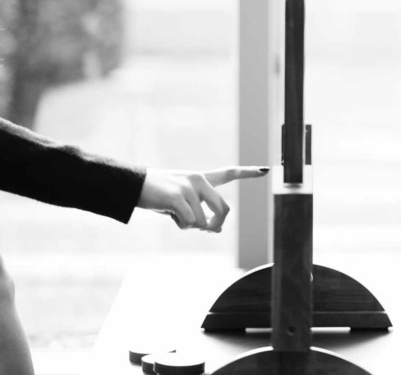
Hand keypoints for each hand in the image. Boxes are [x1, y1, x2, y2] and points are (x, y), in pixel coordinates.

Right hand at [138, 166, 269, 231]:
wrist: (134, 186)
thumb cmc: (158, 196)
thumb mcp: (181, 205)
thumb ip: (200, 213)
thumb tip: (217, 230)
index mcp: (201, 179)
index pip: (228, 173)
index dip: (248, 173)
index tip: (266, 169)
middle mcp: (199, 180)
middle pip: (224, 209)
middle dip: (217, 225)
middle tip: (208, 231)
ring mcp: (189, 187)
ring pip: (203, 222)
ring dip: (189, 226)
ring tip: (173, 214)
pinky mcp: (179, 197)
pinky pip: (190, 223)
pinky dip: (180, 225)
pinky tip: (168, 214)